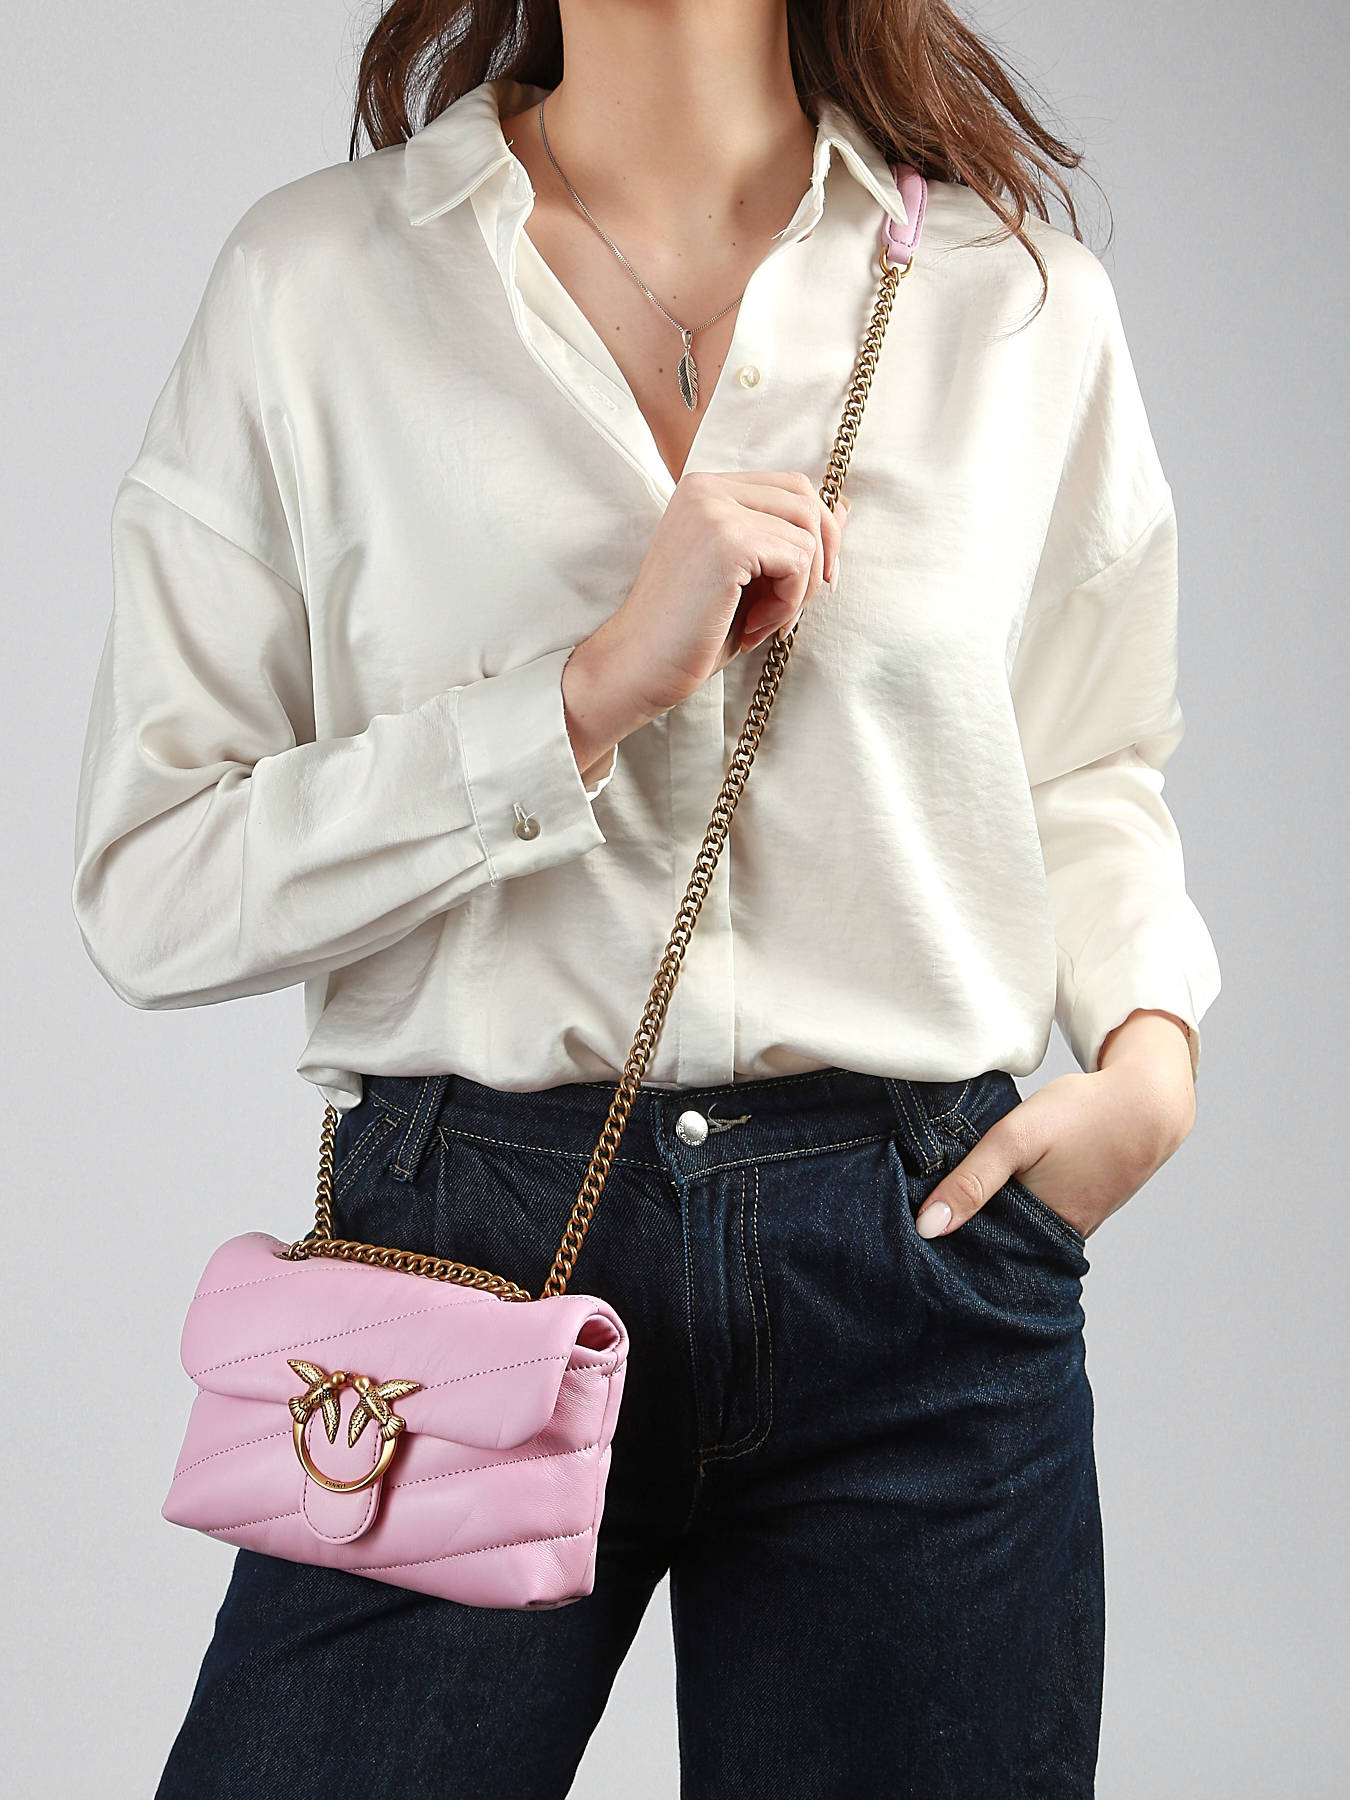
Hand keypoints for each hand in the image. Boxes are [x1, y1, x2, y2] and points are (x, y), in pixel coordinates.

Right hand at [562, 471, 850, 769]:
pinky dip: (789, 602)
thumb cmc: (689, 632)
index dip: (814, 536)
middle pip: (806, 500)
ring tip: (765, 623)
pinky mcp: (727, 540)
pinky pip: (797, 560)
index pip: (791, 487)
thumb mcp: (749, 579)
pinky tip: (754, 627)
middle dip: (818, 558)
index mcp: (705, 489)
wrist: (638, 667)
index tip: (802, 588)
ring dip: (800, 588)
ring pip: (807, 532)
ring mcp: (714, 509)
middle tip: (792, 609)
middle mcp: (706, 487)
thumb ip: (788, 539)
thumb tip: (847, 510)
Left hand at [914, 1011, 1196, 1241]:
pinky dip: (1016, 1202)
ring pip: (1016, 1228)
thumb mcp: (1016, 1137)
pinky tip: (999, 1185)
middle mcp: (1058, 1239)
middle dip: (966, 1232)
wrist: (1148, 1100)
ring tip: (955, 1198)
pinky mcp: (1080, 1207)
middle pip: (997, 1244)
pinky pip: (1037, 1215)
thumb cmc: (1082, 1114)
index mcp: (1041, 1233)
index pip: (978, 1253)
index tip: (914, 1233)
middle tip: (924, 1213)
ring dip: (990, 1215)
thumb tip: (928, 1228)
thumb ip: (972, 1181)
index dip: (947, 1244)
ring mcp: (1073, 1224)